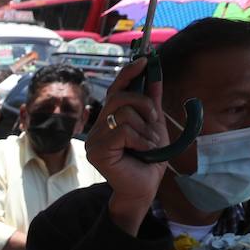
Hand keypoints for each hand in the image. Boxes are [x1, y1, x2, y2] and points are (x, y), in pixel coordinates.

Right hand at [85, 57, 170, 234]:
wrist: (144, 189)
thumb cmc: (148, 161)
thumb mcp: (155, 125)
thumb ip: (152, 102)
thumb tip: (155, 74)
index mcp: (110, 119)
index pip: (115, 89)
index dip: (128, 73)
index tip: (145, 60)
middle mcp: (98, 126)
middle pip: (120, 98)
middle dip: (144, 106)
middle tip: (154, 123)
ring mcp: (94, 139)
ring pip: (124, 115)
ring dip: (146, 130)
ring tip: (149, 146)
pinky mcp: (97, 151)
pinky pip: (123, 132)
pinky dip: (141, 140)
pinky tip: (144, 152)